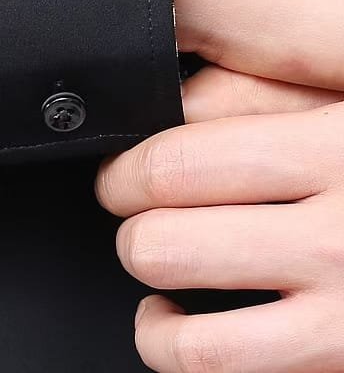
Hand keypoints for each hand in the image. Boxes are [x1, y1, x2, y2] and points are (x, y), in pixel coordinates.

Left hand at [97, 66, 343, 372]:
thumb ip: (278, 96)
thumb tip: (179, 98)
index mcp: (342, 143)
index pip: (176, 160)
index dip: (125, 169)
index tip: (122, 171)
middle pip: (163, 229)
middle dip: (126, 219)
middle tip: (130, 210)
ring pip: (181, 305)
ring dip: (145, 278)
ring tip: (152, 261)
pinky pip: (218, 361)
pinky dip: (173, 346)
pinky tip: (181, 323)